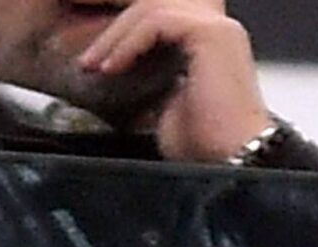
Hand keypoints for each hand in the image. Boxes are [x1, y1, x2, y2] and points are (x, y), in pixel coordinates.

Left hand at [78, 0, 273, 164]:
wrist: (231, 161)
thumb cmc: (206, 145)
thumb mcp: (166, 104)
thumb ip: (149, 78)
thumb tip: (119, 70)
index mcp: (211, 45)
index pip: (158, 23)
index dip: (123, 38)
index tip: (94, 64)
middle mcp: (218, 30)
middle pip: (152, 10)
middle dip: (113, 34)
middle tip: (86, 62)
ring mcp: (217, 28)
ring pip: (150, 11)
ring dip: (115, 38)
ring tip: (93, 65)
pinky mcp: (210, 33)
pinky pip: (156, 21)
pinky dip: (128, 42)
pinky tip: (112, 67)